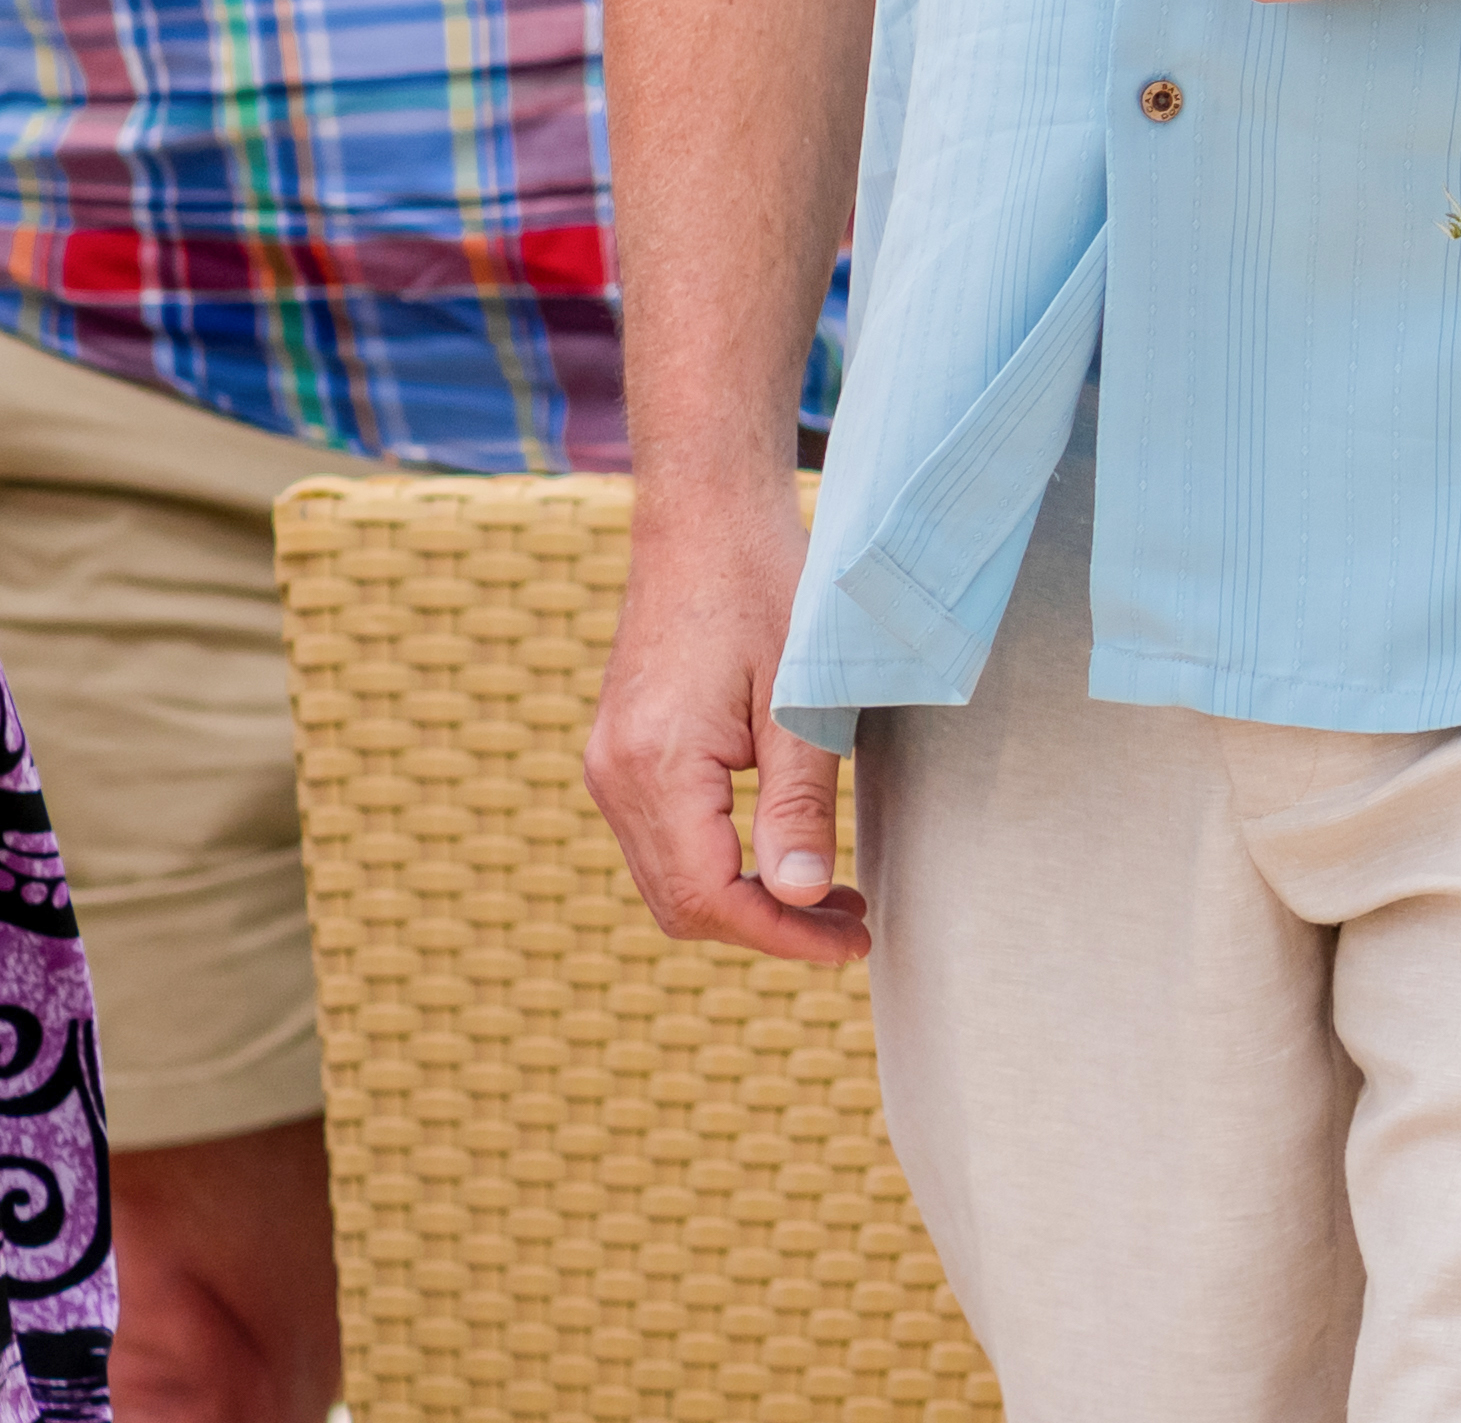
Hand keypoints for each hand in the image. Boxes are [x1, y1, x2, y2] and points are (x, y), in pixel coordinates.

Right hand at [581, 477, 864, 964]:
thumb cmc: (764, 588)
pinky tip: (782, 852)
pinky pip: (664, 840)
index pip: (708, 899)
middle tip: (851, 925)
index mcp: (654, 767)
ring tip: (832, 897)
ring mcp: (609, 765)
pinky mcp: (623, 753)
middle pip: (681, 903)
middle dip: (767, 928)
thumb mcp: (801, 696)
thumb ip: (799, 801)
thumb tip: (803, 897)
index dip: (782, 935)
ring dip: (745, 900)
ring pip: (670, 879)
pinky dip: (721, 864)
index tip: (852, 942)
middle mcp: (613, 776)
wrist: (704, 518)